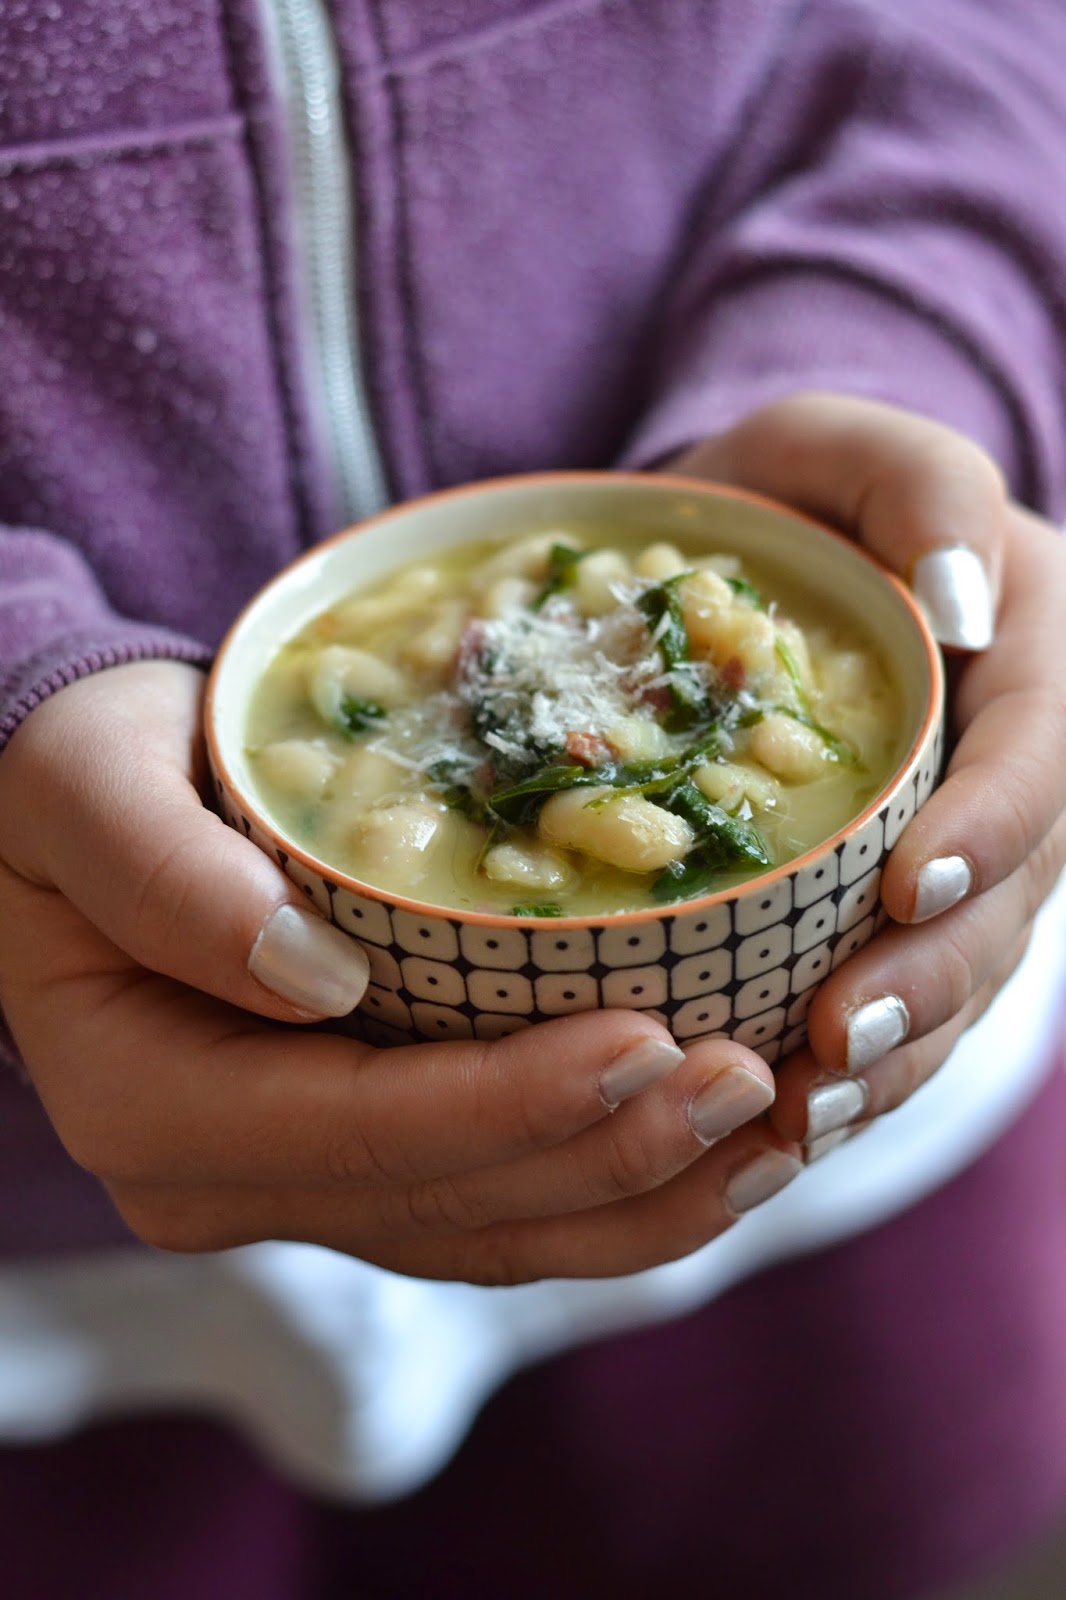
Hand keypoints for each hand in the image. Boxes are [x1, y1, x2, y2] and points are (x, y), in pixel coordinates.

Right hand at [0, 661, 798, 1281]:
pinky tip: (719, 1140)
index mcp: (155, 1105)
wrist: (67, 823)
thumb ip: (167, 880)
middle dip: (617, 1157)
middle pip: (453, 1204)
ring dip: (647, 1193)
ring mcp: (299, 1186)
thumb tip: (318, 978)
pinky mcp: (363, 1162)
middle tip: (765, 1083)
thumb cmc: (71, 782)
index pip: (361, 1131)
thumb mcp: (85, 787)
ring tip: (782, 1125)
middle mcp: (225, 1182)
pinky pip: (502, 1204)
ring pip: (497, 1231)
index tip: (654, 1036)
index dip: (514, 1103)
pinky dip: (616, 1183)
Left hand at [671, 393, 1065, 1150]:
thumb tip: (968, 603)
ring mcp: (971, 848)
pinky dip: (864, 1069)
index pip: (1041, 749)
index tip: (905, 885)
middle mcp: (1015, 765)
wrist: (731, 577)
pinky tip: (790, 1123)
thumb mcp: (829, 445)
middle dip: (933, 975)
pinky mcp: (907, 909)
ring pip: (968, 969)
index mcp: (1031, 652)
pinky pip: (910, 998)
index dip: (993, 825)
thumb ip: (918, 483)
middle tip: (831, 1040)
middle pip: (1013, 890)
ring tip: (807, 1112)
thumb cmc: (776, 502)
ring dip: (901, 1052)